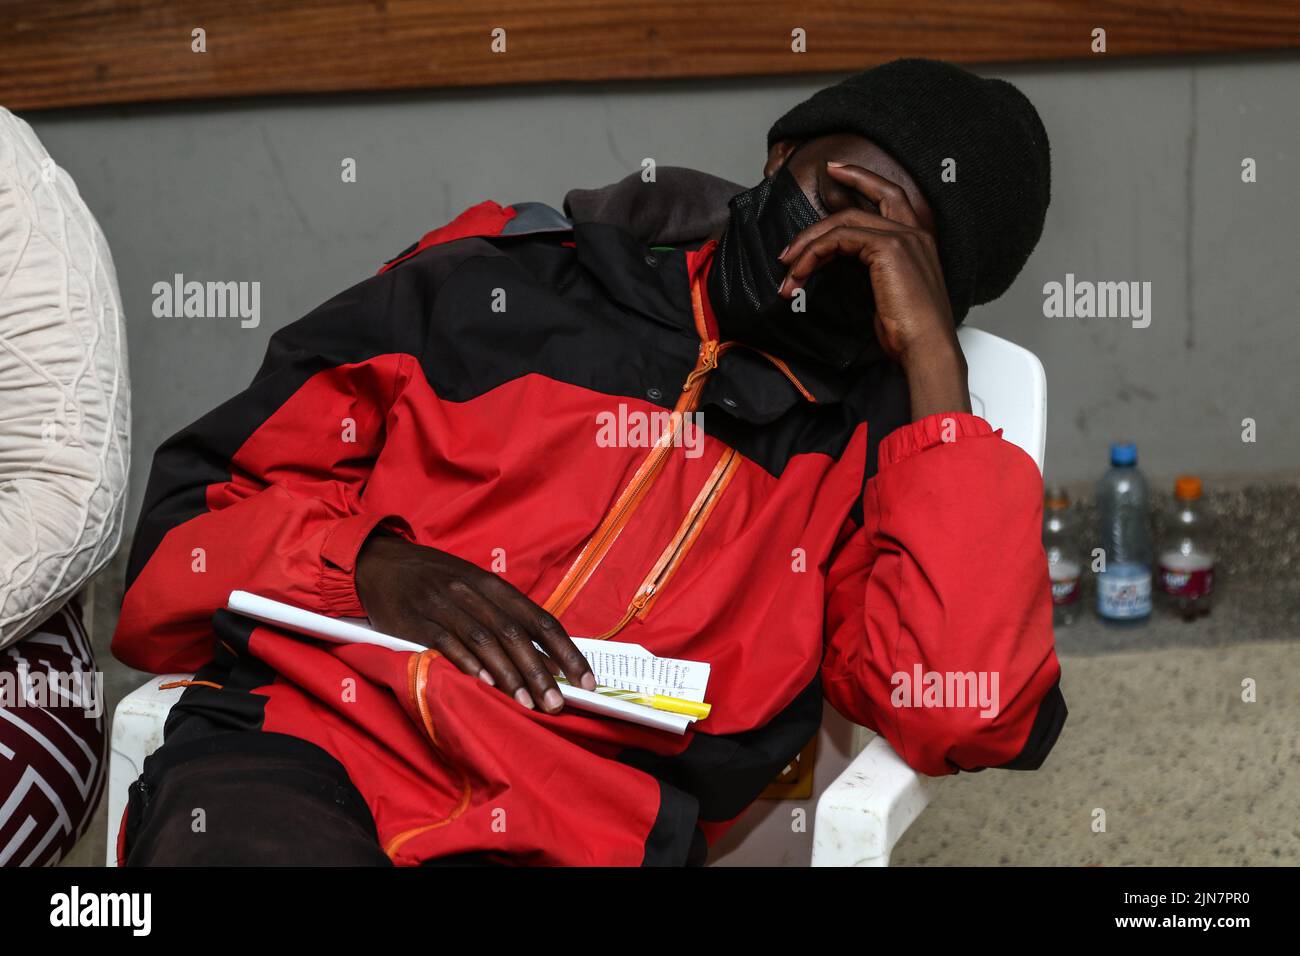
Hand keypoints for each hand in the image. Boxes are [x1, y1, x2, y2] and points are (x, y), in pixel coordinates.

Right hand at [355, 534, 594, 712]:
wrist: (380, 563)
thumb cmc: (435, 580)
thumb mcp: (474, 587)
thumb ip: (506, 617)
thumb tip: (545, 657)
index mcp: (494, 585)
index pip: (540, 619)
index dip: (565, 651)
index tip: (585, 680)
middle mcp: (473, 592)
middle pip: (515, 634)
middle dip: (540, 671)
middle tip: (555, 703)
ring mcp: (444, 605)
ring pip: (485, 641)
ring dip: (508, 675)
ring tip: (526, 703)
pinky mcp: (416, 620)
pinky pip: (447, 643)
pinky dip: (467, 663)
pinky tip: (484, 685)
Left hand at [777, 161, 970, 418]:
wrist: (926, 347)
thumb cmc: (909, 332)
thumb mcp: (886, 294)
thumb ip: (869, 272)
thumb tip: (835, 265)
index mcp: (919, 242)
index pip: (892, 196)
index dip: (864, 179)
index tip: (837, 170)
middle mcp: (915, 233)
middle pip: (873, 194)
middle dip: (842, 186)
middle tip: (813, 191)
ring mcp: (903, 237)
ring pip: (845, 222)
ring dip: (809, 243)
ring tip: (788, 267)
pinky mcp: (888, 248)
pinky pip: (838, 239)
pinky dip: (812, 254)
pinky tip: (799, 272)